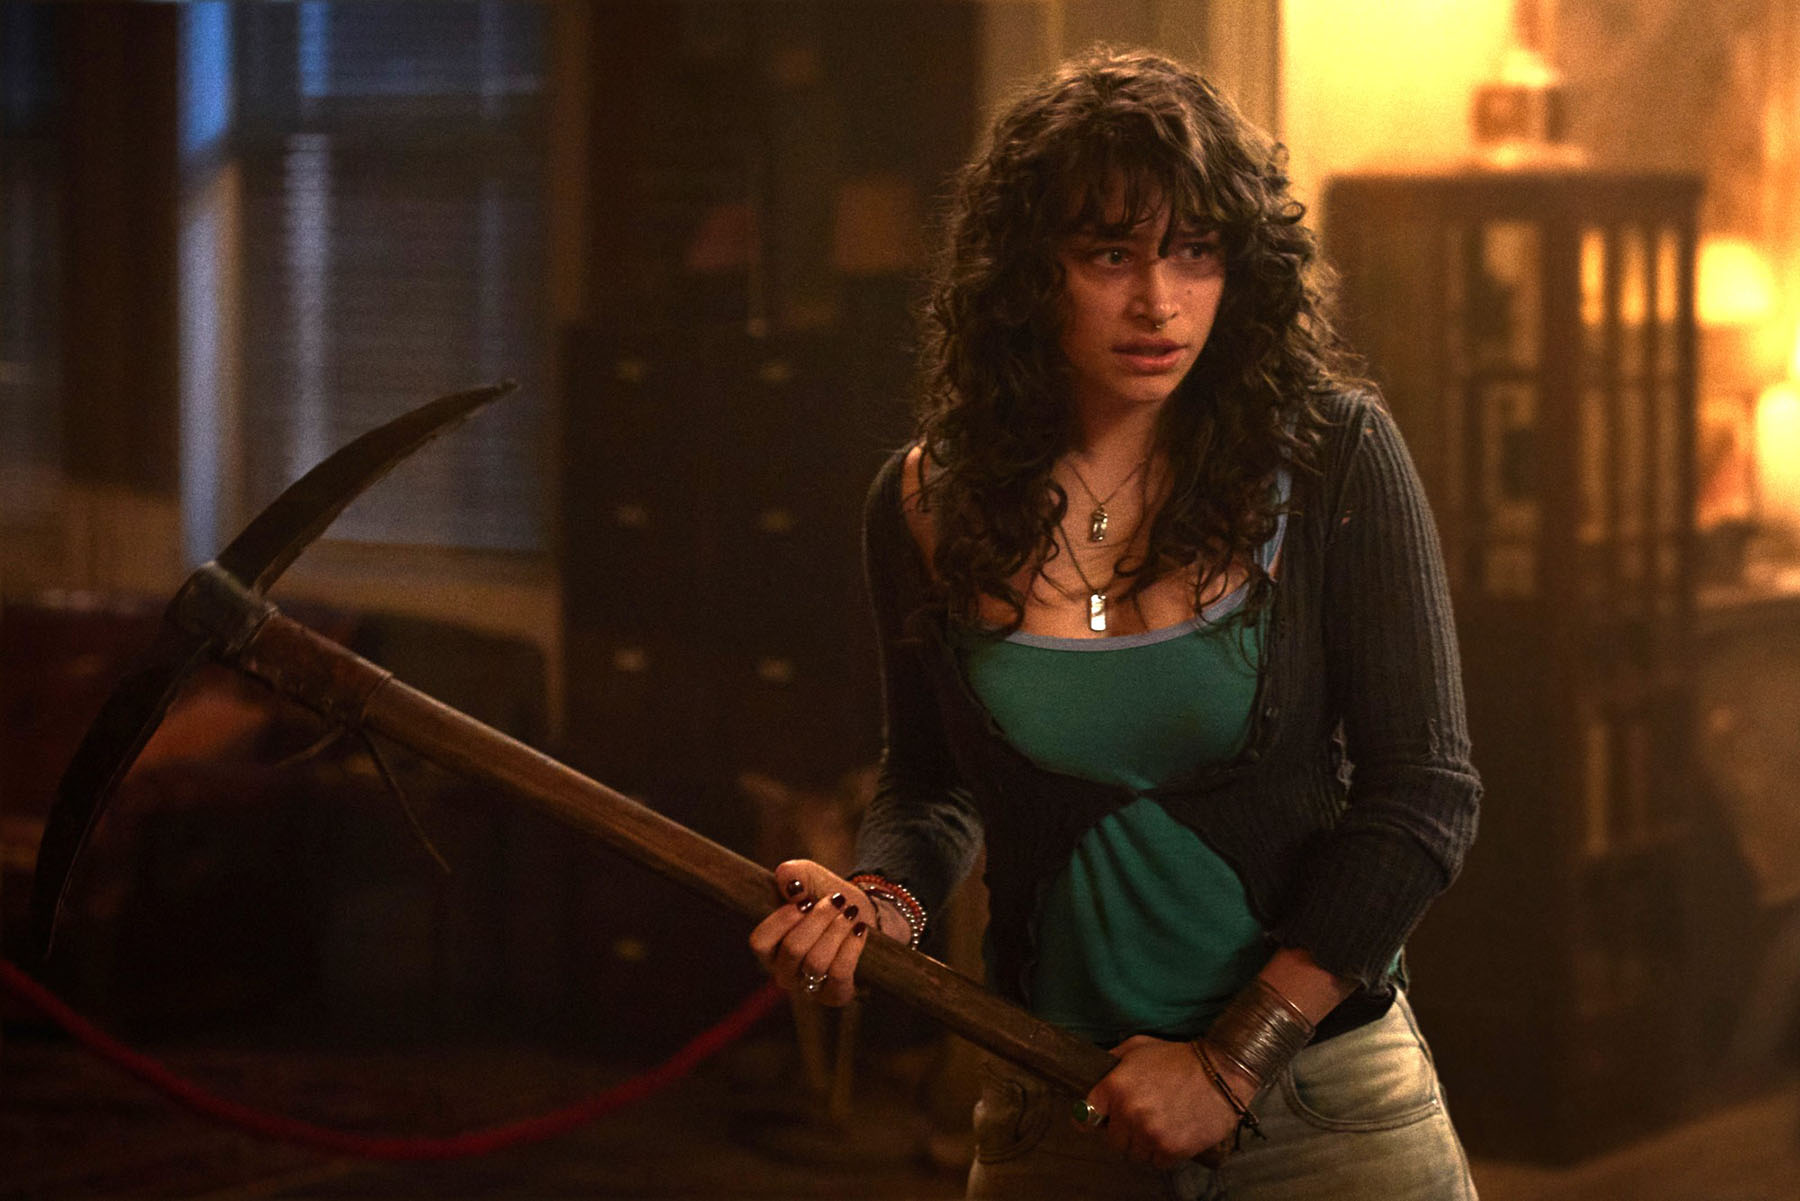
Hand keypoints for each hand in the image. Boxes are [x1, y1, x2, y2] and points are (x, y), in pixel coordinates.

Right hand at [747, 860, 878, 1007]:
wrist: (868, 917)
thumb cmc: (830, 900)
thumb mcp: (812, 879)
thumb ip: (795, 874)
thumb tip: (786, 878)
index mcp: (770, 948)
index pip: (760, 942)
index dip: (782, 919)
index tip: (804, 900)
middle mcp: (784, 972)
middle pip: (793, 948)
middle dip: (819, 918)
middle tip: (836, 901)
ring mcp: (809, 987)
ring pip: (816, 962)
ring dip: (838, 930)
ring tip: (851, 913)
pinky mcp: (835, 995)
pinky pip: (839, 974)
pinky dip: (852, 947)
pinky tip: (859, 930)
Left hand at [1081, 1036, 1254, 1169]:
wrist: (1222, 1072)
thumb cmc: (1178, 1057)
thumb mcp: (1138, 1047)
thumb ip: (1112, 1061)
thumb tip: (1094, 1078)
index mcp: (1115, 1086)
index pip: (1085, 1116)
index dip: (1093, 1118)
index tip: (1100, 1120)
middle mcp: (1128, 1112)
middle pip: (1113, 1140)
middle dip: (1124, 1132)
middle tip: (1141, 1119)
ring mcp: (1150, 1133)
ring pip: (1135, 1154)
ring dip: (1144, 1145)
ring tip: (1160, 1125)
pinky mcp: (1171, 1149)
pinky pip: (1157, 1162)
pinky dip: (1163, 1153)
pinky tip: (1173, 1133)